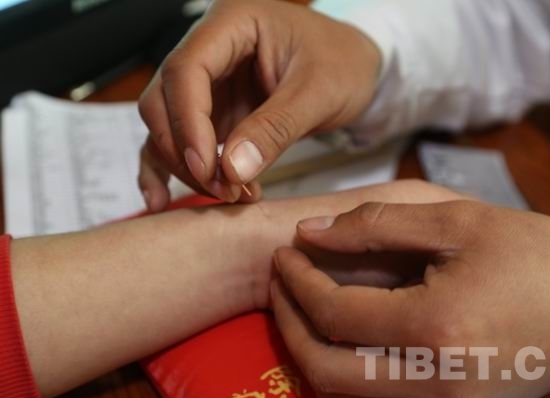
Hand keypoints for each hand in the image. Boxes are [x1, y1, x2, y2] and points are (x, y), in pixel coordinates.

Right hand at [138, 0, 380, 208]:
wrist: (359, 69)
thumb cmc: (344, 62)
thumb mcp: (319, 92)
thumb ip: (275, 129)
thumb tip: (233, 170)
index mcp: (233, 23)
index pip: (187, 70)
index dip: (187, 122)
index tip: (206, 167)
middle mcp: (210, 49)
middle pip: (165, 99)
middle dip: (185, 151)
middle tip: (221, 188)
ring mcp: (209, 83)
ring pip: (167, 125)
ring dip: (185, 167)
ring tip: (222, 197)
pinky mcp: (214, 112)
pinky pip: (183, 141)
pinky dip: (180, 170)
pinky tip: (173, 197)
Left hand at [271, 201, 549, 397]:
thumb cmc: (536, 255)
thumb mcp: (457, 221)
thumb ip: (376, 224)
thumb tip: (311, 231)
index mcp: (435, 329)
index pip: (335, 312)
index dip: (298, 281)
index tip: (285, 252)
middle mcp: (434, 383)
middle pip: (326, 368)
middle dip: (290, 322)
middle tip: (281, 281)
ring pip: (345, 392)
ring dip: (311, 348)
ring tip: (302, 302)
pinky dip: (346, 368)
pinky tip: (343, 330)